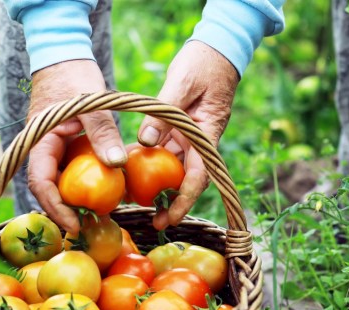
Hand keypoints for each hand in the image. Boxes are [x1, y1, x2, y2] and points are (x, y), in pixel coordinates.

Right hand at [27, 60, 125, 232]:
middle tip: (91, 226)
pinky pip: (74, 168)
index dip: (55, 207)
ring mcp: (54, 147)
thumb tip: (116, 165)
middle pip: (50, 187)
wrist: (65, 54)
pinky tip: (107, 189)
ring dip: (77, 198)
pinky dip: (87, 180)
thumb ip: (102, 133)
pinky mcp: (67, 144)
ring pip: (62, 180)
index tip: (74, 223)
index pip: (40, 182)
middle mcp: (43, 148)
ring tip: (101, 213)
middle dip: (67, 209)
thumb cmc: (74, 75)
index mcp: (40, 141)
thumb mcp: (92, 104)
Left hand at [137, 41, 239, 229]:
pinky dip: (151, 157)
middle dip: (171, 201)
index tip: (170, 218)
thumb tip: (144, 141)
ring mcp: (190, 134)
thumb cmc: (203, 64)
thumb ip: (163, 113)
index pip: (199, 175)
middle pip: (187, 177)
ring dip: (158, 182)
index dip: (184, 200)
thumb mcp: (182, 83)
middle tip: (152, 220)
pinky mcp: (181, 127)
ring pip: (174, 165)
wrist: (217, 49)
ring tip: (136, 197)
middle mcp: (200, 139)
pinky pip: (166, 147)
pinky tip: (132, 163)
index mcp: (206, 133)